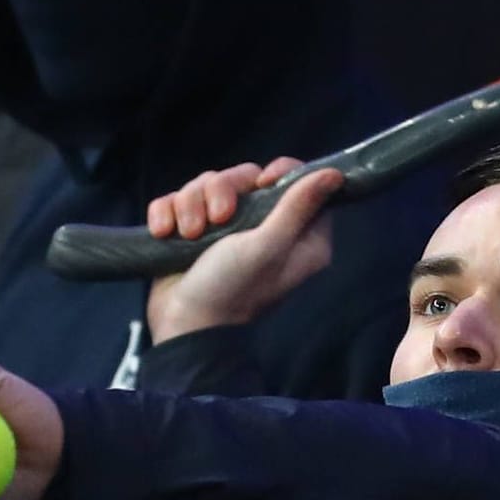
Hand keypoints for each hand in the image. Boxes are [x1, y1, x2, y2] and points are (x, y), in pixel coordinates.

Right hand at [144, 158, 344, 341]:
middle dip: (220, 191)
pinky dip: (167, 212)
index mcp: (297, 236)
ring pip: (207, 185)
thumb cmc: (232, 289)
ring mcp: (226, 228)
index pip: (298, 182)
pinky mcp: (192, 231)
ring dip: (190, 204)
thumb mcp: (269, 246)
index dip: (280, 173)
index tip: (261, 183)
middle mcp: (265, 228)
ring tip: (188, 233)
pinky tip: (165, 231)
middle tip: (217, 219)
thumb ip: (299, 207)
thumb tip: (335, 174)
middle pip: (246, 177)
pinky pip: (178, 199)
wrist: (182, 325)